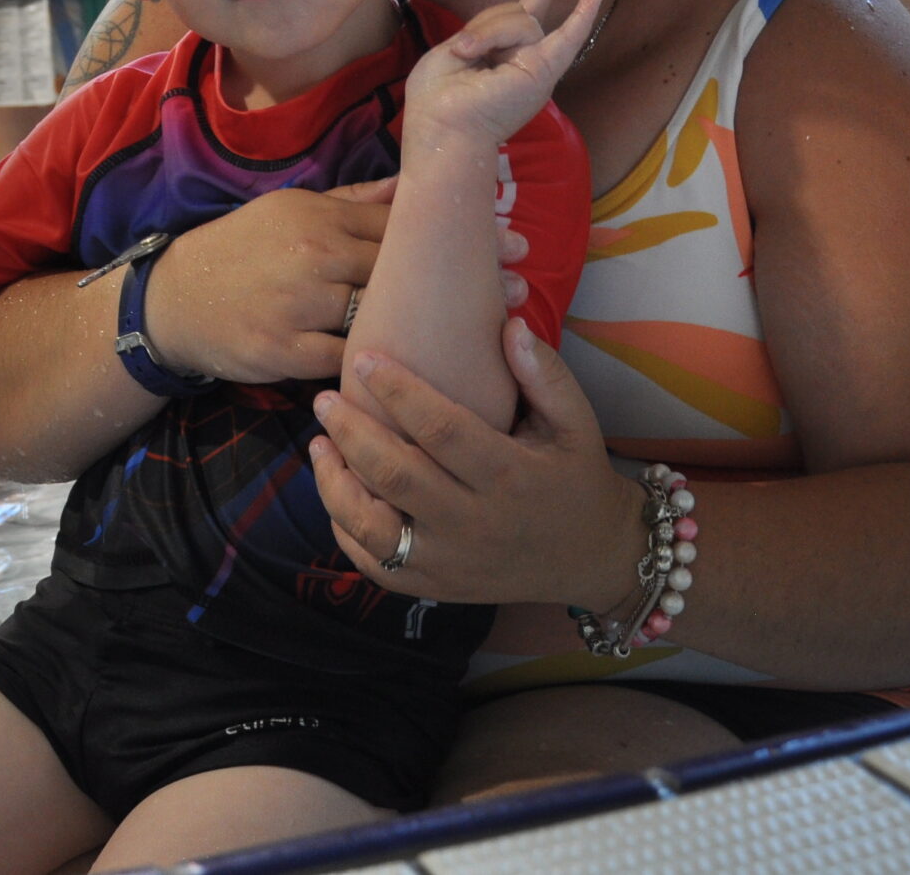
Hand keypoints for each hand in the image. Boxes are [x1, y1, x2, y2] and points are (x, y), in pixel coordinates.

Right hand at [144, 182, 532, 384]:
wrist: (174, 299)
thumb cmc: (240, 250)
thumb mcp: (290, 208)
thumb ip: (353, 201)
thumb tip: (411, 183)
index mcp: (320, 219)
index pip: (399, 223)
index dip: (458, 233)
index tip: (511, 238)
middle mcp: (315, 259)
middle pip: (402, 269)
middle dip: (462, 280)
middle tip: (518, 286)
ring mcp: (300, 307)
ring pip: (381, 318)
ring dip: (435, 329)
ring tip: (485, 335)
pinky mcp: (286, 352)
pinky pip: (348, 362)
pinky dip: (385, 371)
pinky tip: (428, 378)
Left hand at [309, 320, 639, 608]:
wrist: (590, 557)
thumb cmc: (576, 476)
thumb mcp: (577, 422)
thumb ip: (544, 373)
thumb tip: (509, 322)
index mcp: (511, 476)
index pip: (443, 430)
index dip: (398, 392)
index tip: (364, 360)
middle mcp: (476, 524)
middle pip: (396, 476)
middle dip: (350, 433)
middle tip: (323, 399)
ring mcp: (451, 562)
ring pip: (373, 528)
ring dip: (335, 485)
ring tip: (319, 445)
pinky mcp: (435, 587)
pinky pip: (375, 564)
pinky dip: (345, 529)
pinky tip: (337, 490)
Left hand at [403, 0, 602, 149]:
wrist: (442, 130)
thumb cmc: (436, 100)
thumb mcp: (454, 50)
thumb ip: (486, 30)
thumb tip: (516, 23)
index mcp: (500, 58)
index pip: (519, 15)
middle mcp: (522, 61)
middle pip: (515, 12)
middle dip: (486, 24)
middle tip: (463, 52)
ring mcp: (535, 66)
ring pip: (523, 19)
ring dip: (489, 31)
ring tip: (468, 54)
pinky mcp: (541, 72)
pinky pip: (566, 38)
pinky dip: (581, 17)